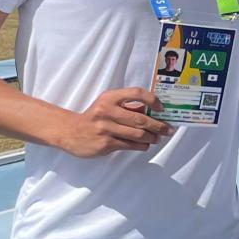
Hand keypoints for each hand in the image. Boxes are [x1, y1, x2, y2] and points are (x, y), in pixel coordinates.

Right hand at [56, 87, 172, 156]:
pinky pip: (129, 145)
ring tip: (158, 138)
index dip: (153, 100)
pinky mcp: (105, 143)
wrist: (70, 132)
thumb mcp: (107, 104)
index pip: (136, 93)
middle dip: (158, 125)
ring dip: (152, 137)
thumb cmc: (94, 117)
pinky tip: (145, 145)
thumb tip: (153, 112)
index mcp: (110, 97)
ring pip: (137, 134)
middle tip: (168, 129)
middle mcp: (107, 111)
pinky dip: (141, 146)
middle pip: (140, 119)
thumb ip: (126, 106)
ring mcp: (105, 128)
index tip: (161, 108)